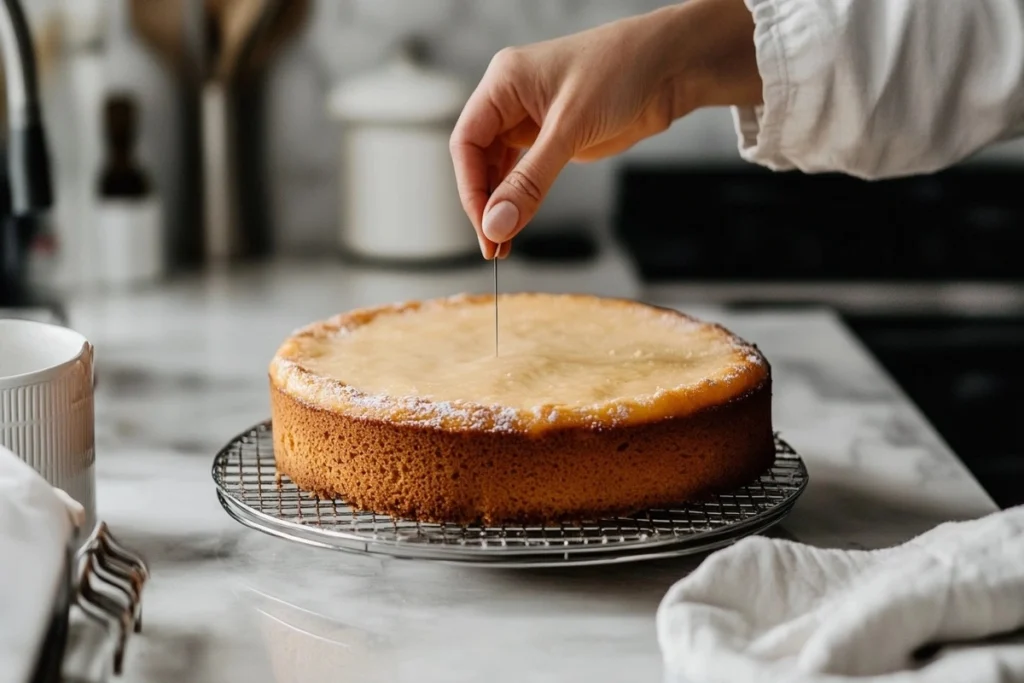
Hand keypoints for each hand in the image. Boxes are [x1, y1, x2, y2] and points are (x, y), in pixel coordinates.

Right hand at [450, 0, 761, 258]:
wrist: (670, 68)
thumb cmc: (620, 72)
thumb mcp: (570, 130)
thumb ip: (531, 181)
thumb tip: (497, 224)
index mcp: (504, 83)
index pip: (467, 142)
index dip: (470, 188)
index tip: (484, 227)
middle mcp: (511, 99)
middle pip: (478, 158)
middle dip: (484, 202)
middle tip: (494, 244)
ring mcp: (532, 118)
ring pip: (499, 168)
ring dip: (501, 205)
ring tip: (503, 243)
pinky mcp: (554, 136)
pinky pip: (525, 171)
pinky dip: (521, 197)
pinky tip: (519, 220)